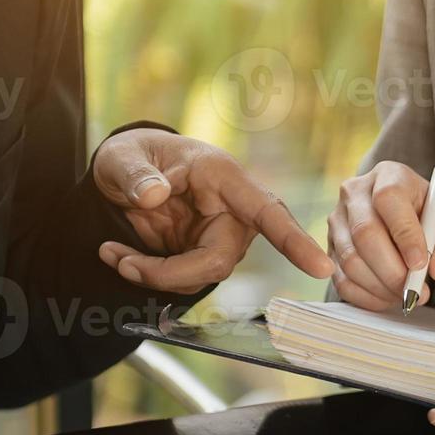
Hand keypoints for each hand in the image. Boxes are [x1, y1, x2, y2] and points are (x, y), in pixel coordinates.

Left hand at [93, 128, 333, 293]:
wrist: (124, 173)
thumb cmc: (133, 155)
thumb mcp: (121, 157)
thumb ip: (134, 175)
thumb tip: (154, 196)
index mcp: (223, 178)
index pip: (267, 212)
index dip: (294, 241)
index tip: (321, 267)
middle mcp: (230, 211)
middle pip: (220, 260)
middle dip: (171, 273)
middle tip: (122, 263)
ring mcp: (218, 236)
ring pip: (201, 276)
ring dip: (153, 276)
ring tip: (113, 254)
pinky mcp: (201, 254)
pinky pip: (183, 279)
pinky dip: (148, 275)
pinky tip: (120, 256)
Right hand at [327, 161, 434, 311]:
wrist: (404, 225)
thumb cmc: (428, 221)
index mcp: (389, 175)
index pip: (388, 199)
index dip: (404, 234)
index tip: (420, 263)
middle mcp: (356, 192)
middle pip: (365, 232)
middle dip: (392, 270)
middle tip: (414, 289)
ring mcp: (337, 220)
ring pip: (351, 259)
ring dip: (381, 286)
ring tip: (405, 293)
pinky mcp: (329, 248)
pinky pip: (341, 279)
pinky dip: (367, 296)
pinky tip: (387, 296)